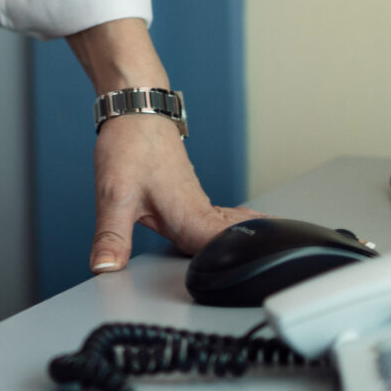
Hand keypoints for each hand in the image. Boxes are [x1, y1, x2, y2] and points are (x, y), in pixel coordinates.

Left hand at [68, 17, 257, 270]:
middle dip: (255, 259)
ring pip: (227, 228)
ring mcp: (194, 201)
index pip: (221, 252)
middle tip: (284, 273)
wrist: (136, 107)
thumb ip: (111, 236)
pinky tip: (237, 229)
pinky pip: (217, 217)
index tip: (260, 283)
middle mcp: (198, 211)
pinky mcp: (186, 194)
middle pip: (233, 243)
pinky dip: (233, 225)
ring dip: (245, 241)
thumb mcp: (113, 195)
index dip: (237, 270)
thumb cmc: (130, 144)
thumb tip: (105, 269)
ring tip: (275, 258)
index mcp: (189, 217)